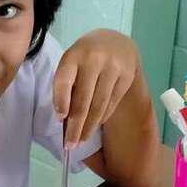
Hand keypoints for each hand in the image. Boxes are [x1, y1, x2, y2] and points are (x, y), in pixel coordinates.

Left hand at [54, 29, 139, 147]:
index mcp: (73, 55)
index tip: (60, 119)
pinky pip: (111, 104)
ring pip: (99, 106)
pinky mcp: (127, 76)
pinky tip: (94, 126)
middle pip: (83, 100)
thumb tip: (64, 120)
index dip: (61, 101)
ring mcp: (113, 68)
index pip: (64, 80)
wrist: (115, 42)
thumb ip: (66, 85)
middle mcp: (94, 60)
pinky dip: (102, 118)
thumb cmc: (85, 58)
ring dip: (89, 127)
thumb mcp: (72, 63)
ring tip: (80, 140)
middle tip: (69, 145)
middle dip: (75, 126)